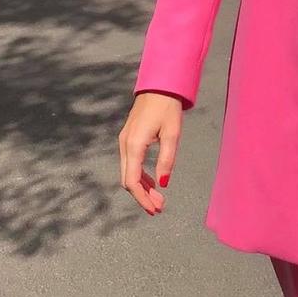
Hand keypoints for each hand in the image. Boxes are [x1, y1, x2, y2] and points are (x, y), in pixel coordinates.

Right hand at [119, 91, 183, 214]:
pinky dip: (140, 176)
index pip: (132, 180)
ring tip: (159, 199)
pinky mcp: (129, 138)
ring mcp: (125, 141)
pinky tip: (152, 182)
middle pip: (128, 179)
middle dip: (142, 196)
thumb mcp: (172, 134)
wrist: (159, 87)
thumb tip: (163, 183)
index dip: (142, 198)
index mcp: (134, 145)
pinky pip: (130, 163)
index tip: (155, 210)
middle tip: (160, 208)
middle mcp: (125, 145)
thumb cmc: (167, 108)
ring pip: (128, 172)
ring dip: (142, 187)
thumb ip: (167, 160)